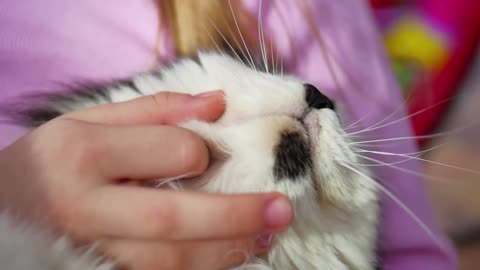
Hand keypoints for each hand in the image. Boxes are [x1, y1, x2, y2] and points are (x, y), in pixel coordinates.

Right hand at [0, 90, 292, 269]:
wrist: (1, 210)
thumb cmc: (51, 161)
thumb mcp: (88, 120)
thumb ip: (154, 110)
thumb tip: (217, 102)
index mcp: (83, 155)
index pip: (171, 152)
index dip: (200, 151)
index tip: (206, 152)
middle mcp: (85, 208)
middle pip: (174, 219)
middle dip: (235, 216)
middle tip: (281, 210)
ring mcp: (91, 252)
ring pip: (170, 262)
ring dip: (226, 252)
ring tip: (265, 236)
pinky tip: (229, 257)